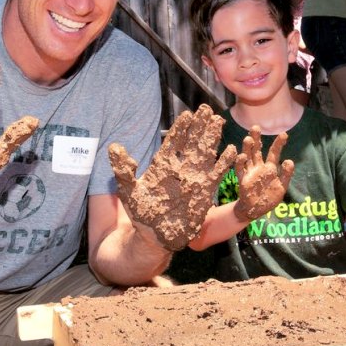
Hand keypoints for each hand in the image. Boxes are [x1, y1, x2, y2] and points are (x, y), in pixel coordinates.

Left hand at [109, 104, 236, 250]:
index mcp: (162, 165)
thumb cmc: (140, 213)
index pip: (173, 142)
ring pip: (205, 153)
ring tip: (218, 120)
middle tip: (206, 109)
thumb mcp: (128, 190)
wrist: (155, 236)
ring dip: (212, 138)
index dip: (180, 128)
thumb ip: (123, 169)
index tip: (187, 115)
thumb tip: (114, 147)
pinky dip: (224, 163)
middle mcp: (180, 168)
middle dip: (199, 126)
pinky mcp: (204, 191)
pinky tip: (232, 150)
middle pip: (192, 142)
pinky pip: (216, 174)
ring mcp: (193, 178)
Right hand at [233, 127, 293, 221]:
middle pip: (257, 150)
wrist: (256, 210)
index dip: (278, 144)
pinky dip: (240, 163)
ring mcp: (250, 172)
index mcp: (270, 168)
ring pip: (248, 157)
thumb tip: (289, 161)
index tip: (284, 134)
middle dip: (256, 139)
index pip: (273, 153)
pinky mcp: (243, 180)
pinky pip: (240, 170)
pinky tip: (242, 156)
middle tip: (256, 127)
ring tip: (248, 138)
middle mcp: (259, 167)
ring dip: (247, 148)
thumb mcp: (282, 186)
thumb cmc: (269, 197)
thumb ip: (286, 174)